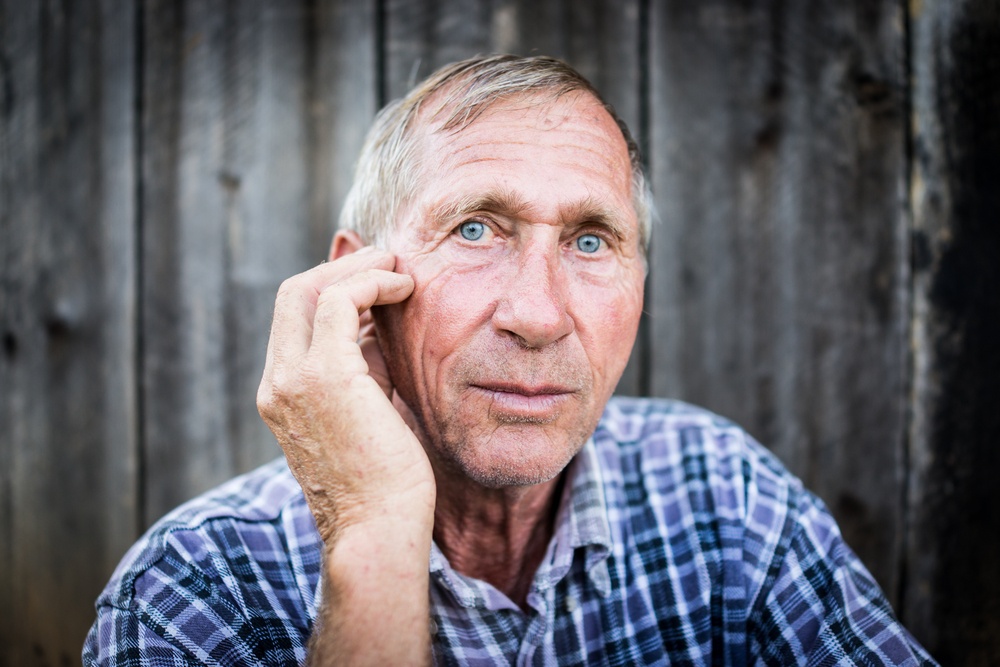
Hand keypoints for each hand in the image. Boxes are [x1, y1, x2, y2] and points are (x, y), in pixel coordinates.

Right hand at [257, 247, 434, 542]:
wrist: (379, 529)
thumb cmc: (384, 480)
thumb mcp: (367, 409)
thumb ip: (363, 367)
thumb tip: (376, 324)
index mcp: (282, 393)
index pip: (293, 316)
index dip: (333, 287)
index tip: (376, 281)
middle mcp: (277, 383)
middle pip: (292, 293)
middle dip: (343, 268)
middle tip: (388, 262)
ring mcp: (292, 380)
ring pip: (309, 287)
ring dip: (360, 269)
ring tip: (400, 270)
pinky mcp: (324, 377)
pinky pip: (340, 301)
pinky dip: (372, 283)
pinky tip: (405, 287)